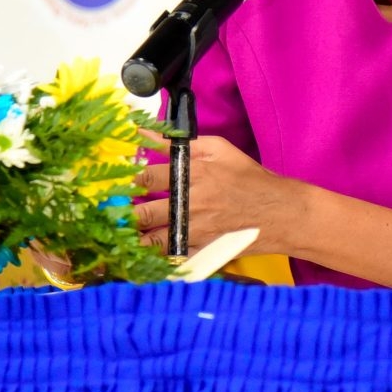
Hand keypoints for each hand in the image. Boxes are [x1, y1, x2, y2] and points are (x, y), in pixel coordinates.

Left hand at [132, 137, 299, 254]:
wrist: (281, 212)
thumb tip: (146, 131)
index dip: (126, 181)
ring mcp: (195, 231)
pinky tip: (141, 256)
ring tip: (120, 236)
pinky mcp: (202, 251)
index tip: (116, 182)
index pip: (145, 177)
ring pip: (151, 241)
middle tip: (109, 214)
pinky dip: (154, 258)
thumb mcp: (218, 149)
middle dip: (122, 214)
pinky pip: (170, 259)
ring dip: (132, 239)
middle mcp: (190, 204)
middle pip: (142, 212)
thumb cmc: (250, 178)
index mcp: (192, 175)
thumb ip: (180, 142)